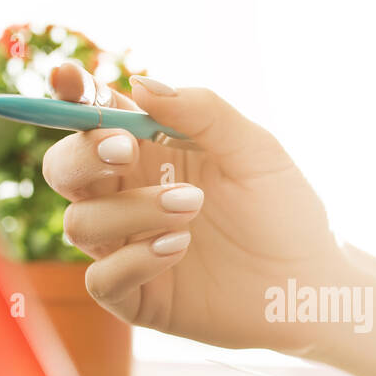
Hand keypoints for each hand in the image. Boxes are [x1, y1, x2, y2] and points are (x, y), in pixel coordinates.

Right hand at [41, 62, 348, 353]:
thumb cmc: (284, 210)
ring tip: (192, 208)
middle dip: (83, 154)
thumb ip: (202, 112)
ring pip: (81, 223)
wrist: (312, 283)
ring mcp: (128, 248)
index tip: (66, 78)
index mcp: (150, 150)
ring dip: (130, 210)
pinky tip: (179, 248)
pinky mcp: (138, 297)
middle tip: (126, 149)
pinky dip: (133, 260)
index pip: (94, 116)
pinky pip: (101, 279)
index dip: (72, 95)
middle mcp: (128, 196)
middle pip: (64, 169)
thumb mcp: (254, 149)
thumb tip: (140, 84)